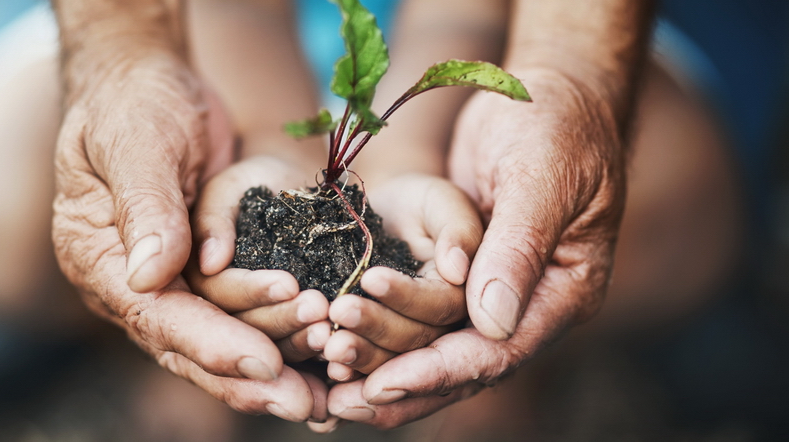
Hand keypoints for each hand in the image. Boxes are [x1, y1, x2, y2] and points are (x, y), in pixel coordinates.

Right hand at [52, 60, 323, 421]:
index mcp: (99, 259)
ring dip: (273, 365)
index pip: (157, 315)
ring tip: (326, 390)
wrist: (147, 84)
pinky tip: (319, 364)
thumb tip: (150, 277)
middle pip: (189, 347)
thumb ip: (146, 206)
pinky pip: (240, 317)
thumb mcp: (136, 142)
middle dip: (248, 378)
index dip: (212, 343)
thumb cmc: (135, 103)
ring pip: (220, 341)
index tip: (265, 364)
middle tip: (307, 404)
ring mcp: (167, 283)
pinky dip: (278, 340)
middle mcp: (130, 284)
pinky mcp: (202, 275)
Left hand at [322, 69, 626, 427]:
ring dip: (386, 368)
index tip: (385, 385)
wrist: (548, 92)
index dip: (440, 371)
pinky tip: (342, 351)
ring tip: (331, 390)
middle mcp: (531, 303)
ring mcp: (498, 291)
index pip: (499, 350)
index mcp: (564, 291)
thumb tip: (491, 323)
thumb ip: (518, 248)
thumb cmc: (555, 124)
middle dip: (404, 385)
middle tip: (341, 404)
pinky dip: (386, 335)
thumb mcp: (541, 178)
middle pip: (465, 366)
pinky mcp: (465, 275)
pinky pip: (424, 317)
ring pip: (439, 349)